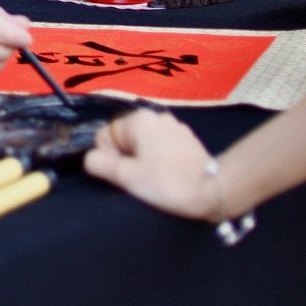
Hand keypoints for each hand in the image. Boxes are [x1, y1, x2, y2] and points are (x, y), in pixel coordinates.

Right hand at [83, 108, 224, 220]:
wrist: (214, 191)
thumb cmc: (167, 183)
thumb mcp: (126, 177)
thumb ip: (99, 164)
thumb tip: (91, 158)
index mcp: (138, 119)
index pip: (104, 136)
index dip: (110, 159)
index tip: (129, 174)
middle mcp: (155, 115)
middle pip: (123, 138)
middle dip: (127, 158)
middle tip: (143, 178)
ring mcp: (173, 124)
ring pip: (141, 143)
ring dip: (143, 159)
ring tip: (158, 177)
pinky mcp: (185, 137)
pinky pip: (159, 145)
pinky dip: (159, 158)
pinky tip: (170, 172)